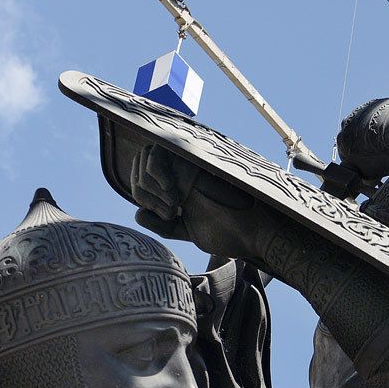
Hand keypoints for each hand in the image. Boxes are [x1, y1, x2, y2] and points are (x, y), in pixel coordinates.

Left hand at [130, 144, 279, 261]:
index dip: (143, 198)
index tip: (166, 216)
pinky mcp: (191, 160)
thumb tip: (138, 214)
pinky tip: (173, 191)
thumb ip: (162, 225)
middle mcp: (177, 174)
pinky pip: (156, 153)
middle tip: (169, 211)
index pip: (141, 181)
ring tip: (175, 204)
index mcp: (175, 190)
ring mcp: (184, 165)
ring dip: (151, 186)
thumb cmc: (226, 234)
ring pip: (144, 158)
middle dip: (143, 192)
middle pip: (138, 168)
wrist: (250, 231)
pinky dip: (155, 172)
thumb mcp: (186, 232)